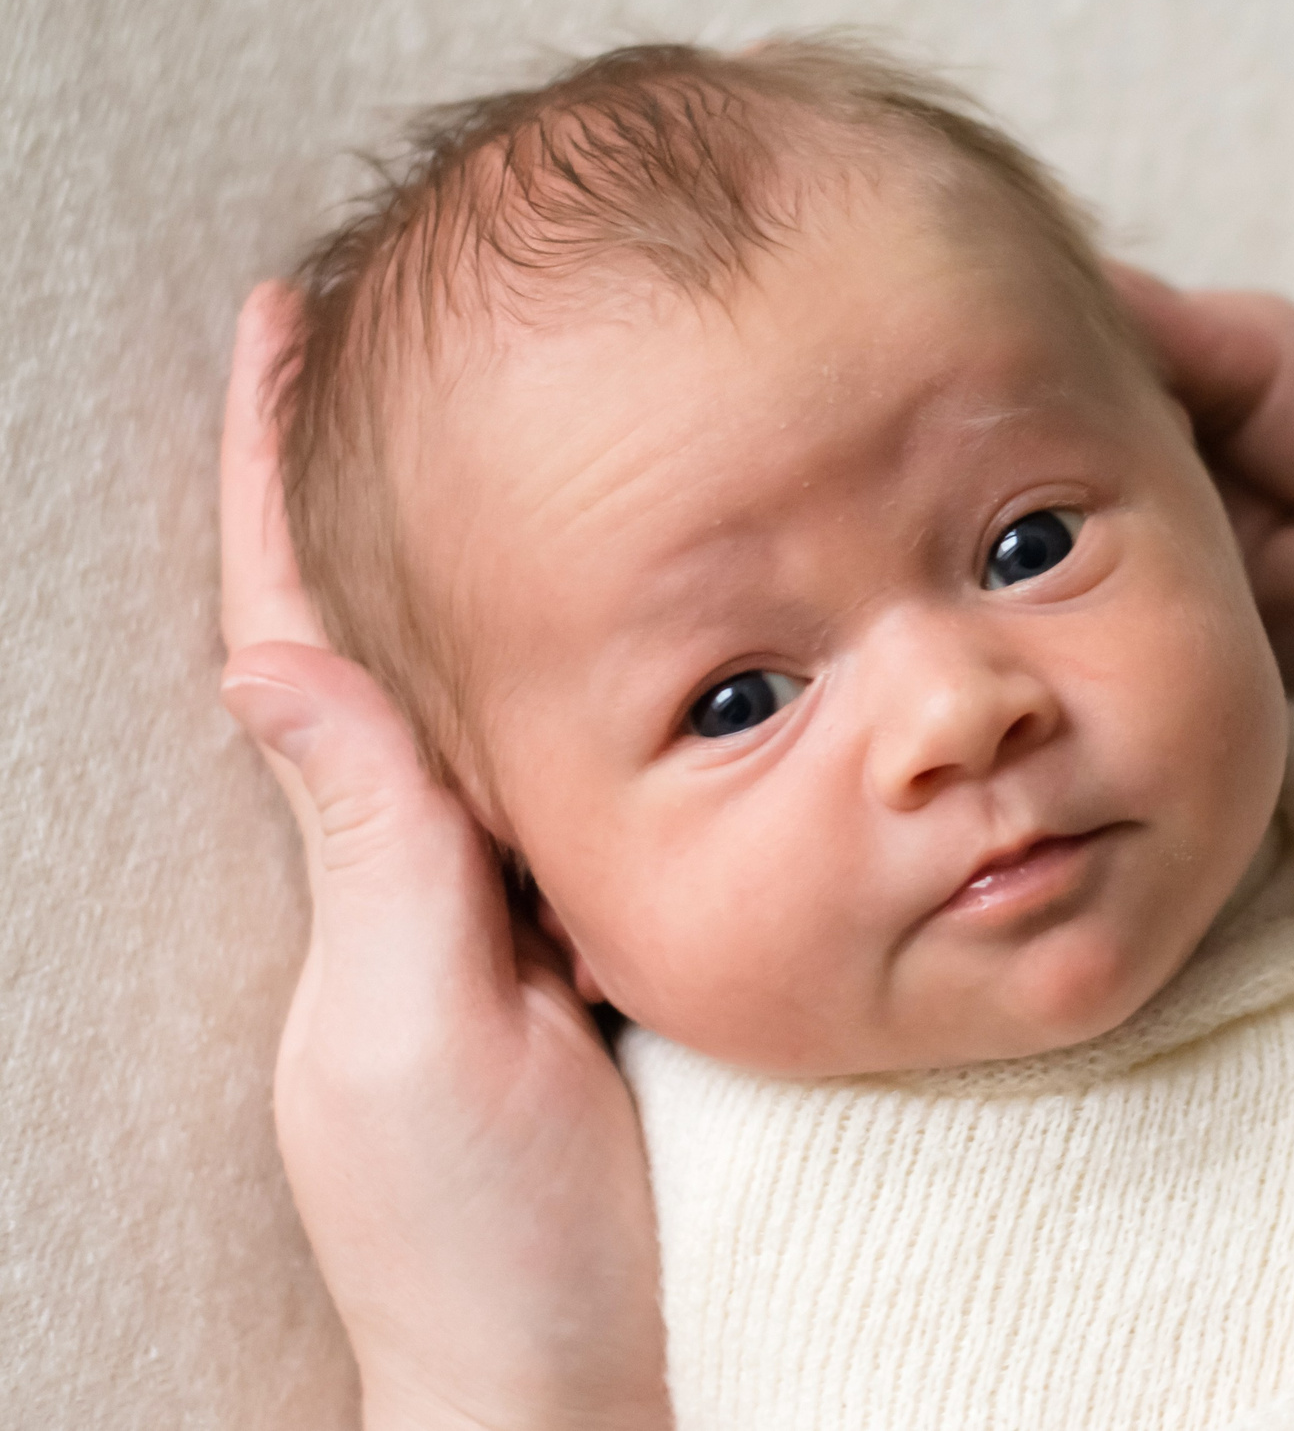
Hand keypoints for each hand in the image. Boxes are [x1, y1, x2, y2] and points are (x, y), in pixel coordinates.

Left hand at [219, 284, 670, 1430]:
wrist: (593, 1385)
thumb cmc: (480, 1243)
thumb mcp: (402, 1037)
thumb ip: (369, 849)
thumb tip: (272, 653)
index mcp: (367, 866)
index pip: (301, 628)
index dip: (279, 469)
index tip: (289, 320)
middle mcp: (441, 863)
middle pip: (406, 619)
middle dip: (403, 462)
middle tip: (439, 311)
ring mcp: (531, 903)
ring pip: (515, 681)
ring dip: (519, 542)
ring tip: (563, 404)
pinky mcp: (629, 940)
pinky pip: (616, 771)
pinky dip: (629, 664)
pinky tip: (681, 602)